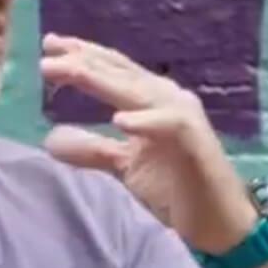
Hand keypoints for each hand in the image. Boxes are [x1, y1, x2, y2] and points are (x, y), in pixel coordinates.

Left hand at [38, 33, 259, 253]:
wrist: (218, 220)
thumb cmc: (176, 189)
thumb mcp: (124, 167)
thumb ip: (93, 150)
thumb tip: (50, 140)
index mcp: (152, 101)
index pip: (114, 70)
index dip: (83, 56)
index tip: (49, 46)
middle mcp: (167, 99)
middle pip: (121, 73)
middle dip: (85, 60)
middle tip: (49, 49)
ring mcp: (182, 116)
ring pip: (138, 91)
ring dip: (104, 80)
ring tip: (71, 71)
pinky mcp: (194, 140)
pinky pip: (169, 125)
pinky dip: (146, 121)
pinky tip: (121, 121)